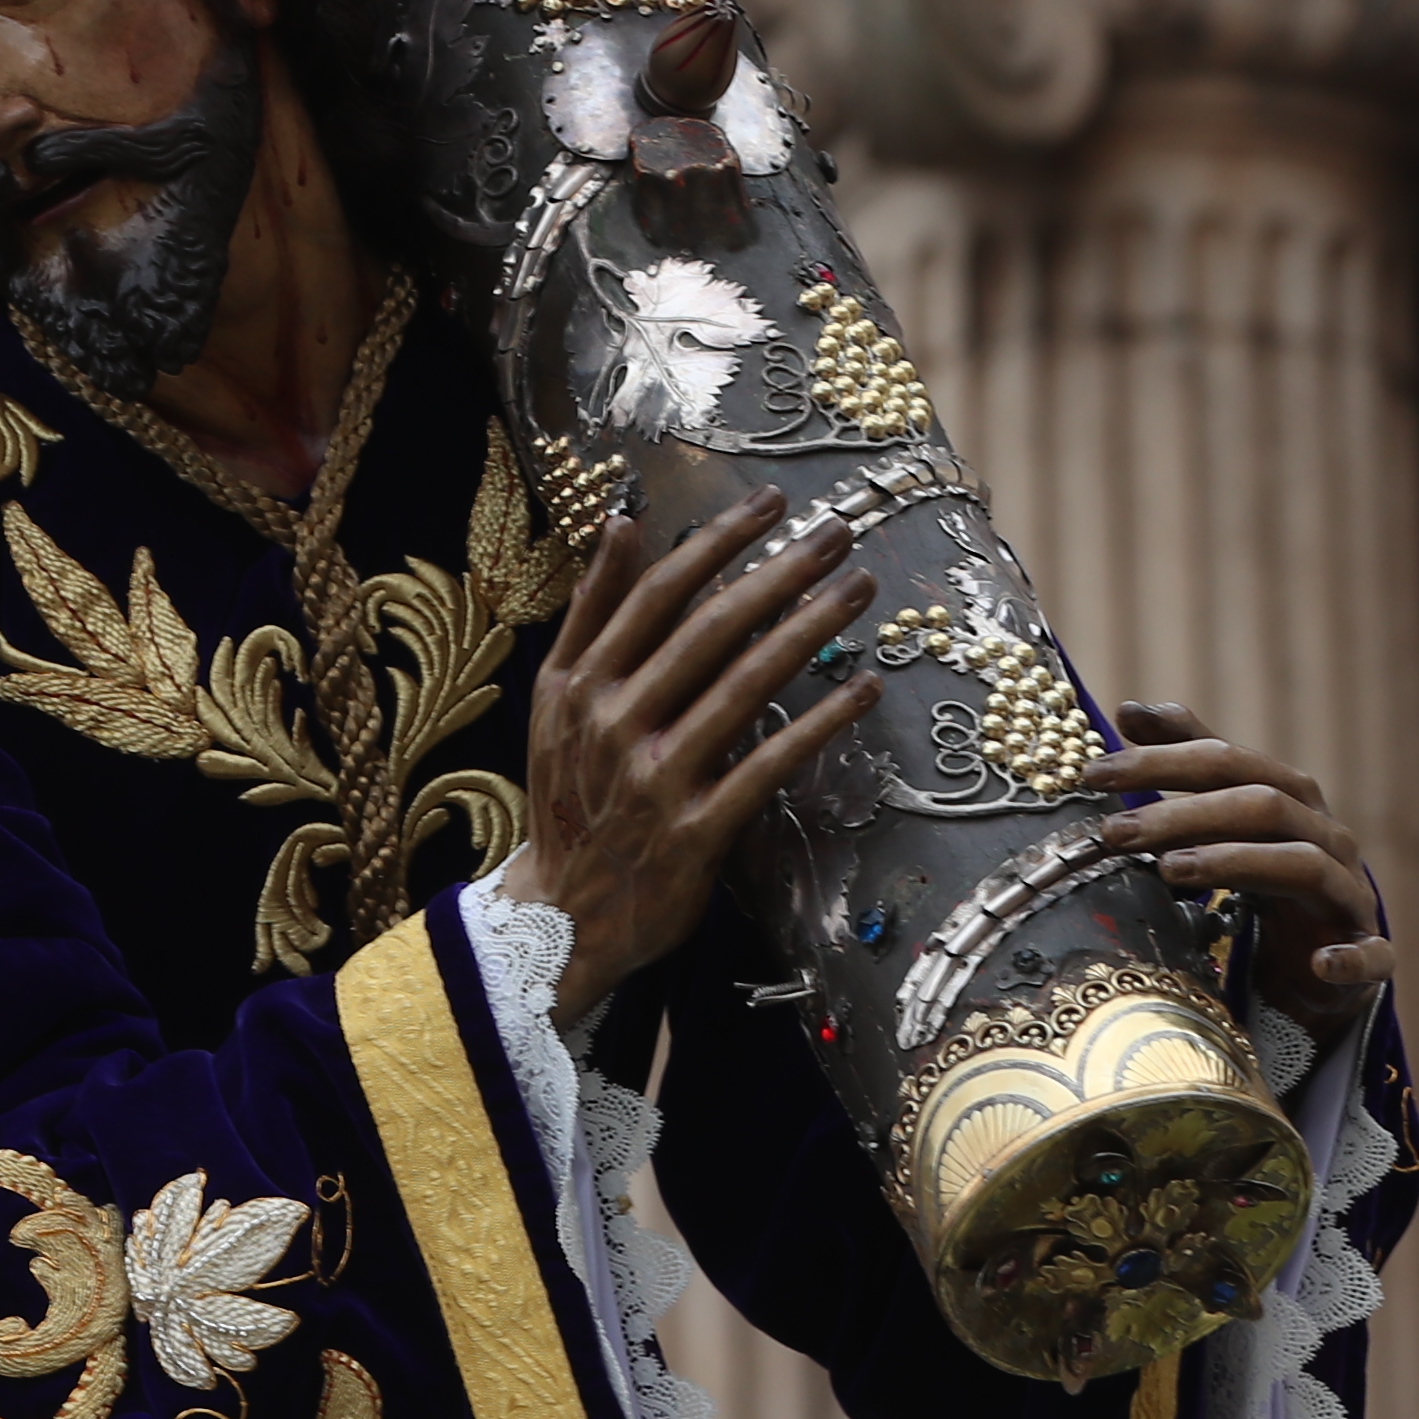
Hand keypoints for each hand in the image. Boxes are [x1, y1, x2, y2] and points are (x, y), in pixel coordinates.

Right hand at [519, 490, 879, 1032]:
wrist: (560, 915)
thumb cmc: (570, 794)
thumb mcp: (556, 698)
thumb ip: (590, 612)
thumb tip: (621, 523)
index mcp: (582, 683)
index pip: (657, 594)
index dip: (717, 542)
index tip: (769, 503)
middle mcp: (615, 723)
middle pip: (710, 629)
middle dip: (779, 572)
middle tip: (837, 533)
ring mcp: (656, 780)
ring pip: (743, 687)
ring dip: (808, 631)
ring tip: (859, 589)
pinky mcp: (695, 833)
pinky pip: (767, 766)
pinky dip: (817, 724)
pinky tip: (862, 689)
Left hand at [1087, 699, 1389, 1034]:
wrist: (1319, 958)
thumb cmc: (1265, 878)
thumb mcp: (1224, 819)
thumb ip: (1187, 763)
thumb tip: (1130, 707)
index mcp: (1289, 798)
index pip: (1227, 762)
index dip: (1162, 761)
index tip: (1093, 773)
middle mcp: (1325, 835)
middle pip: (1260, 806)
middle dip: (1183, 813)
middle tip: (1114, 831)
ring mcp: (1350, 894)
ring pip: (1303, 864)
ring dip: (1235, 863)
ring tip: (1168, 871)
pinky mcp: (1371, 956)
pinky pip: (1371, 954)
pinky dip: (1350, 956)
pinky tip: (1320, 964)